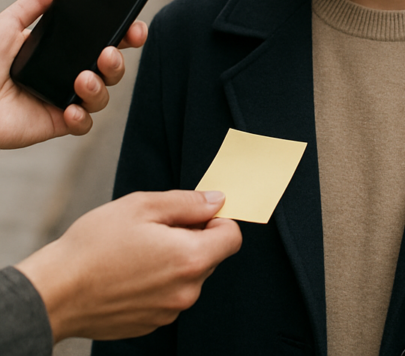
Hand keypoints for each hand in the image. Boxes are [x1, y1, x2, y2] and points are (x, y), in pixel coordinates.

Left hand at [0, 0, 147, 147]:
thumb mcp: (7, 24)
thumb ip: (36, 1)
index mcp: (63, 50)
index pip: (104, 40)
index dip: (125, 36)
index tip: (134, 29)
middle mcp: (68, 73)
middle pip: (111, 68)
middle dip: (118, 61)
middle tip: (108, 53)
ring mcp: (65, 99)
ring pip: (102, 95)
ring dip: (99, 87)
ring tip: (83, 79)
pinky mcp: (57, 123)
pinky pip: (84, 124)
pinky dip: (82, 117)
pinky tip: (70, 109)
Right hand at [15, 190, 242, 341]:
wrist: (52, 293)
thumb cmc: (95, 244)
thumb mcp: (143, 206)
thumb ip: (188, 202)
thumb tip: (218, 200)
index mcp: (190, 258)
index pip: (232, 237)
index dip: (217, 220)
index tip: (193, 214)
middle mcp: (186, 291)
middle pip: (212, 256)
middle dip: (194, 238)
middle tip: (156, 229)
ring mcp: (169, 312)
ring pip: (189, 276)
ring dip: (175, 260)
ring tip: (138, 251)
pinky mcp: (151, 324)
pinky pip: (169, 295)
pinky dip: (159, 281)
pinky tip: (130, 272)